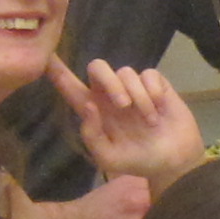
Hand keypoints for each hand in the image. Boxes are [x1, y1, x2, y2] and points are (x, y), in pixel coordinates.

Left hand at [47, 58, 204, 187]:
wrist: (174, 162)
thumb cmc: (138, 162)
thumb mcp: (108, 158)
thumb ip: (92, 135)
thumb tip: (89, 105)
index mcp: (94, 110)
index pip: (70, 86)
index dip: (57, 71)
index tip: (45, 55)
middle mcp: (110, 94)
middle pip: (98, 67)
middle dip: (109, 82)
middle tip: (122, 106)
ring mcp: (133, 88)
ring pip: (126, 73)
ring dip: (138, 97)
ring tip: (149, 121)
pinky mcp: (156, 85)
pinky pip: (149, 75)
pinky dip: (154, 93)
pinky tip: (159, 109)